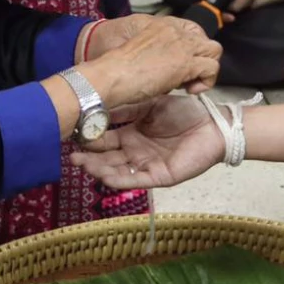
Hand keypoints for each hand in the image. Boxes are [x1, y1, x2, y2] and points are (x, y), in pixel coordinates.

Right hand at [71, 96, 224, 188]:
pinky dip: (119, 179)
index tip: (72, 136)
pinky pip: (135, 180)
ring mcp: (146, 165)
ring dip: (98, 170)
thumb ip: (127, 108)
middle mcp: (135, 151)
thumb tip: (99, 105)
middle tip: (71, 157)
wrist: (212, 124)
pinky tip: (104, 175)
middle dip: (88, 159)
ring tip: (81, 165)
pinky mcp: (159, 176)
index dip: (90, 140)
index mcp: (132, 134)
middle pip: (106, 159)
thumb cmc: (185, 112)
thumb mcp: (151, 103)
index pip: (105, 140)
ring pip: (117, 171)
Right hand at [82, 17, 220, 104]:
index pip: (191, 29)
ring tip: (190, 84)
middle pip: (205, 39)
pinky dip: (206, 81)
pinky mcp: (187, 63)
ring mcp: (182, 46)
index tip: (182, 64)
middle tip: (187, 75)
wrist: (112, 74)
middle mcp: (175, 31)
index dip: (192, 48)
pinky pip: (212, 68)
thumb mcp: (139, 52)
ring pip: (214, 51)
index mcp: (161, 25)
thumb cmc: (118, 69)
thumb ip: (157, 53)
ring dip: (206, 68)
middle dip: (201, 57)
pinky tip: (190, 90)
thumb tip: (169, 72)